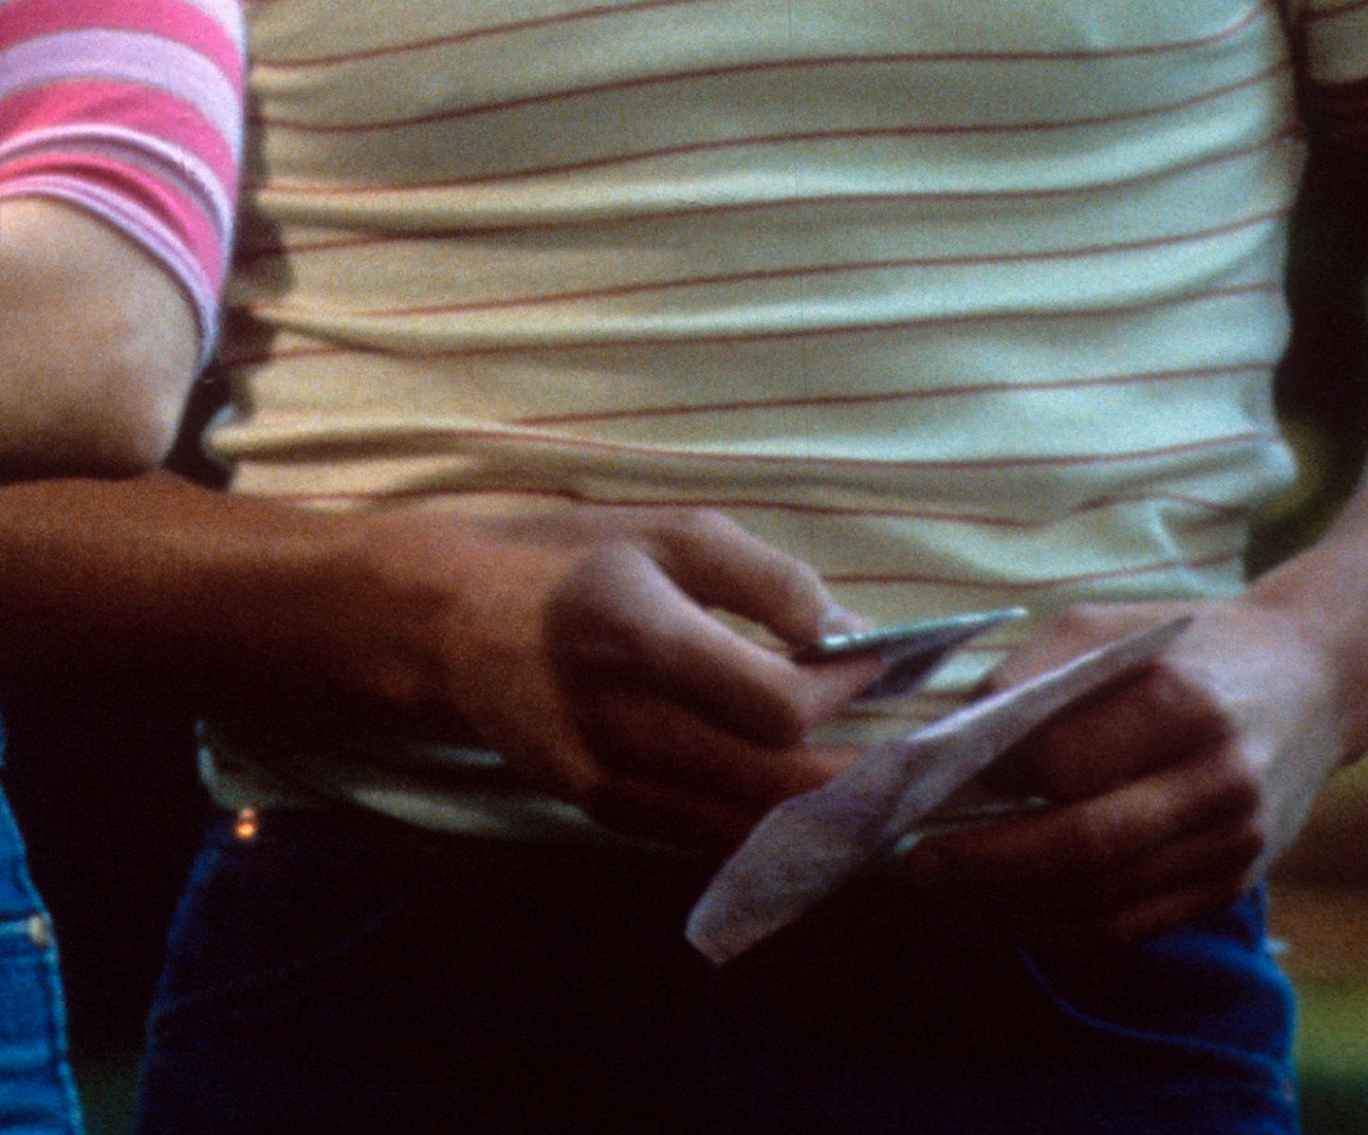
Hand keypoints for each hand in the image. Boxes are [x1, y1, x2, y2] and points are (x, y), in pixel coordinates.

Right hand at [359, 506, 878, 855]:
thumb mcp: (668, 531)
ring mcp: (607, 780)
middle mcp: (622, 723)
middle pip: (776, 785)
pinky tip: (812, 809)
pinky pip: (707, 837)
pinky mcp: (601, 810)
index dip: (845, 691)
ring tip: (884, 788)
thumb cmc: (571, 561)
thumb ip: (769, 580)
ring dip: (829, 817)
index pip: (777, 704)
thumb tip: (856, 633)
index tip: (878, 662)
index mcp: (640, 635)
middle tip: (916, 754)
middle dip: (863, 775)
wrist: (451, 625)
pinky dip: (770, 830)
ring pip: (751, 828)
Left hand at [896, 595, 1352, 946]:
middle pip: (1083, 844)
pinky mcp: (1234, 883)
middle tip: (918, 863)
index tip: (925, 792)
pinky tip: (1010, 917)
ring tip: (949, 897)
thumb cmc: (1190, 646)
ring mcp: (1233, 842)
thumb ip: (1031, 675)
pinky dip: (1064, 931)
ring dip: (1015, 908)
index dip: (989, 786)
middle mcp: (1216, 779)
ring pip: (1106, 899)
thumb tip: (948, 736)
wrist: (1314, 683)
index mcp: (1182, 701)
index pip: (1066, 763)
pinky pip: (1136, 926)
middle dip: (987, 862)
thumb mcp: (1110, 626)